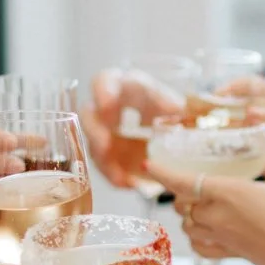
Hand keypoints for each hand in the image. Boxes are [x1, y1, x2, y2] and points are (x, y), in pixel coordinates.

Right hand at [86, 68, 189, 187]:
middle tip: (105, 144)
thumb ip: (172, 105)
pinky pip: (104, 167)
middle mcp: (108, 109)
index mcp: (124, 88)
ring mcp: (105, 134)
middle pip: (89, 115)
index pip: (104, 81)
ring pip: (93, 145)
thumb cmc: (170, 110)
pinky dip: (114, 176)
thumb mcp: (175, 103)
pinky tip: (128, 183)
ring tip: (120, 176)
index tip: (107, 105)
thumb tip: (174, 110)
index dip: (102, 92)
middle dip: (94, 130)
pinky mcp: (108, 156)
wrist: (175, 134)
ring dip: (104, 160)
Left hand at [148, 152, 264, 264]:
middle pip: (180, 203)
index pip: (183, 181)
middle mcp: (216, 215)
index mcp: (226, 192)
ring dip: (188, 215)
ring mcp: (218, 236)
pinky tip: (205, 232)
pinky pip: (197, 246)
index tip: (148, 166)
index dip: (163, 173)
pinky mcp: (225, 253)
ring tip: (200, 208)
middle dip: (180, 194)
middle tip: (190, 185)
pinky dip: (195, 237)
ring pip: (186, 225)